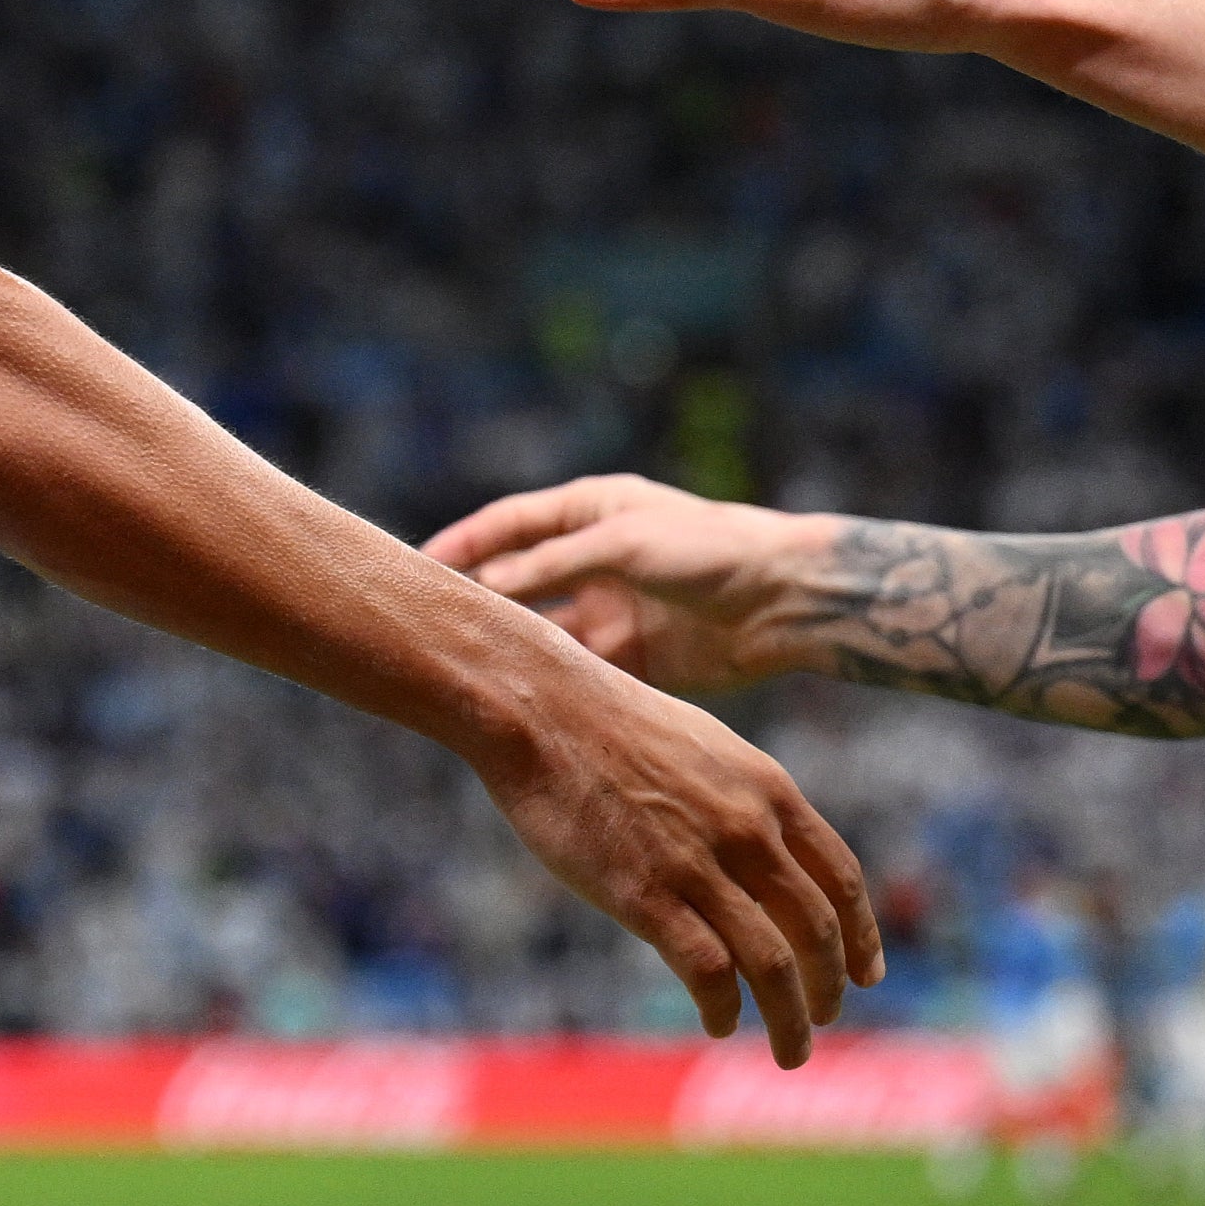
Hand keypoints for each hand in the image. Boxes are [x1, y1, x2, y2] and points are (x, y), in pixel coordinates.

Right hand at [425, 473, 830, 696]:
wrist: (786, 600)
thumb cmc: (710, 549)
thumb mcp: (621, 545)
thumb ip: (551, 565)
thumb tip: (485, 588)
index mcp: (592, 511)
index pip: (508, 524)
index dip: (462, 543)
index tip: (418, 567)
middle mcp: (594, 559)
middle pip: (517, 578)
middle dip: (476, 598)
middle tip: (428, 623)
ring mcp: (611, 609)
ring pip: (542, 628)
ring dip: (510, 642)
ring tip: (462, 663)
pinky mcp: (631, 657)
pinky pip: (576, 667)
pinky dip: (548, 678)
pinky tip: (516, 695)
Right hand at [471, 654, 880, 1066]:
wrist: (542, 709)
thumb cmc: (612, 725)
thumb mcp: (706, 749)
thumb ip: (743, 800)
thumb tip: (762, 848)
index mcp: (770, 790)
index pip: (840, 877)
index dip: (861, 934)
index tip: (866, 974)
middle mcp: (749, 830)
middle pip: (817, 930)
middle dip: (829, 987)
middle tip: (823, 1020)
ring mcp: (700, 864)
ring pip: (773, 963)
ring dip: (789, 1019)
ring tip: (790, 1051)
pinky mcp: (646, 895)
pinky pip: (708, 970)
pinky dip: (724, 1007)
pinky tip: (718, 1022)